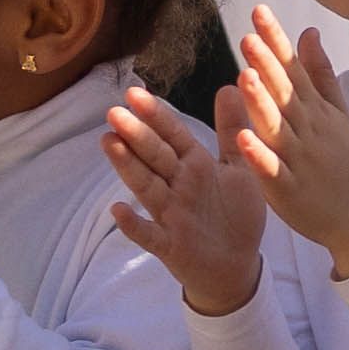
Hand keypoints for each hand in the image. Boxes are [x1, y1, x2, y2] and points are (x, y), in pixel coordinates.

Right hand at [102, 88, 272, 314]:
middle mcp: (178, 186)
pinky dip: (133, 224)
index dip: (155, 115)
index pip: (172, 135)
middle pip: (155, 157)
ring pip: (147, 187)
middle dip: (136, 135)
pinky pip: (149, 234)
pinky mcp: (169, 245)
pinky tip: (118, 210)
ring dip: (128, 167)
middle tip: (114, 113)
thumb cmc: (235, 213)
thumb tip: (231, 85)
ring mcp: (170, 215)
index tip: (133, 93)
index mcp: (195, 165)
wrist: (237, 264)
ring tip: (109, 143)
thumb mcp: (239, 168)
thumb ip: (232, 130)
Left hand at [230, 7, 348, 278]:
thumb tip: (308, 31)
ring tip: (244, 75)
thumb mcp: (336, 113)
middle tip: (248, 35)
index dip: (276, 40)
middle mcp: (308, 129)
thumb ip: (319, 72)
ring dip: (261, 102)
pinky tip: (243, 138)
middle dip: (267, 64)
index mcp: (315, 110)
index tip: (258, 10)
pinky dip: (259, 155)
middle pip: (285, 92)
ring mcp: (299, 159)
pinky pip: (272, 171)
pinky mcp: (288, 189)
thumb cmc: (343, 161)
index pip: (293, 68)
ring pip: (277, 127)